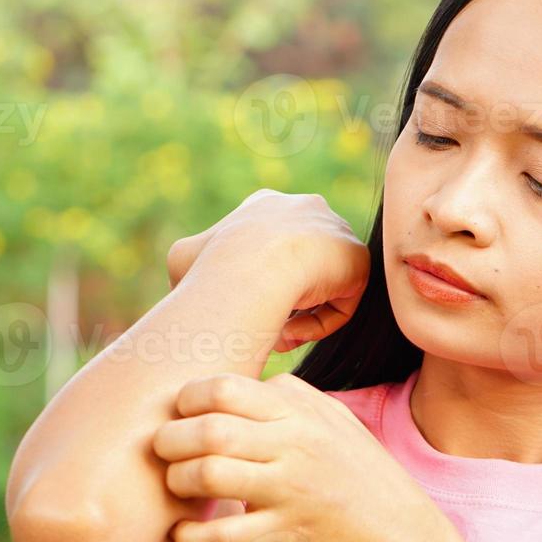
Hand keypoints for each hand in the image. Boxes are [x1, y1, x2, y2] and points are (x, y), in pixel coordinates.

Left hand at [152, 371, 447, 541]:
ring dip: (177, 482)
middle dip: (169, 440)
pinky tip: (183, 535)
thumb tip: (236, 385)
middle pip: (207, 429)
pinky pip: (222, 535)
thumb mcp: (331, 418)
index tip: (181, 415)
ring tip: (177, 487)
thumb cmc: (355, 470)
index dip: (188, 400)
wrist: (398, 530)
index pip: (224, 388)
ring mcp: (288, 490)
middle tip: (164, 451)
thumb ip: (286, 396)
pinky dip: (190, 537)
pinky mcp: (284, 533)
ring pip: (207, 475)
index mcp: (299, 411)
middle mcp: (293, 445)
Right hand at [166, 189, 370, 352]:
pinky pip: (340, 303)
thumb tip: (185, 287)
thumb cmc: (214, 265)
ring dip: (298, 316)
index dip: (255, 282)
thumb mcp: (183, 257)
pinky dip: (319, 324)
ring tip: (275, 335)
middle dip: (280, 300)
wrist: (255, 267)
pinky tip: (293, 330)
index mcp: (265, 205)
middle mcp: (304, 209)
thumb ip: (189, 264)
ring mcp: (335, 231)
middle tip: (261, 325)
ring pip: (318, 287)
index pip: (268, 245)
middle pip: (298, 266)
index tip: (244, 307)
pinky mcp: (357, 259)